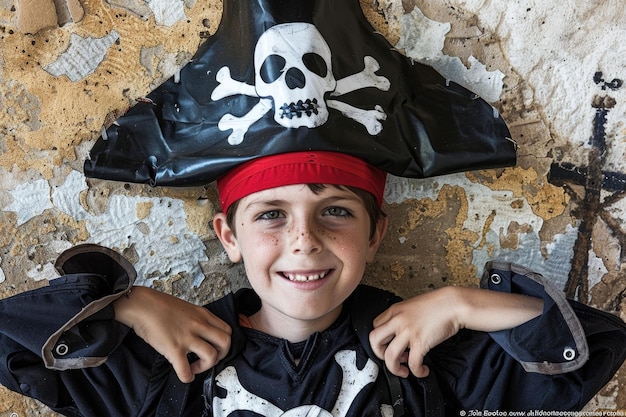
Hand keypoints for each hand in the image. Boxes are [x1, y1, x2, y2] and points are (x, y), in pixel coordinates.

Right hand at [114, 286, 230, 382]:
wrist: (141, 305)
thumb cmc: (159, 306)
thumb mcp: (186, 308)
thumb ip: (196, 319)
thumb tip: (199, 332)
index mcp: (202, 315)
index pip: (227, 330)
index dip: (224, 343)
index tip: (215, 348)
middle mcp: (199, 325)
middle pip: (226, 342)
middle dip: (222, 355)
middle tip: (210, 359)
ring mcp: (187, 337)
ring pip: (211, 356)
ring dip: (206, 367)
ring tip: (195, 367)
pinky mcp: (174, 348)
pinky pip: (186, 370)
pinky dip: (187, 377)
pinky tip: (185, 376)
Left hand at [369, 287, 459, 378]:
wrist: (454, 304)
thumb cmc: (438, 304)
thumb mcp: (412, 306)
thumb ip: (403, 317)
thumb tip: (400, 332)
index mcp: (395, 311)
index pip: (375, 326)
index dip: (380, 339)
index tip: (387, 346)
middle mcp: (398, 320)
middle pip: (375, 340)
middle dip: (379, 354)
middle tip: (390, 359)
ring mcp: (408, 331)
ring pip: (389, 356)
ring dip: (394, 368)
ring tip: (404, 370)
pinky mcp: (421, 342)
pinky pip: (413, 363)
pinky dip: (417, 371)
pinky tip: (422, 370)